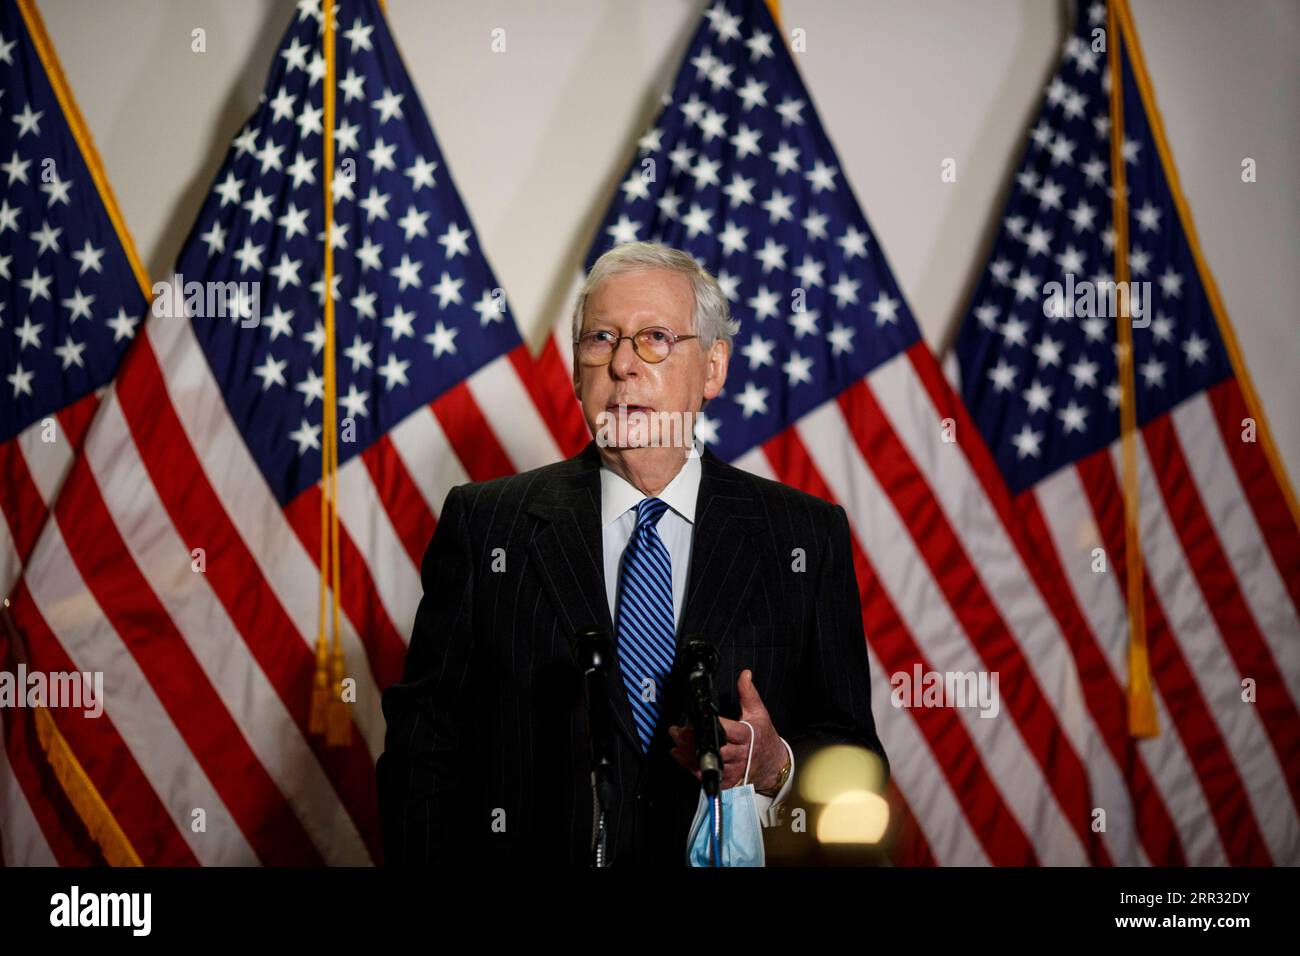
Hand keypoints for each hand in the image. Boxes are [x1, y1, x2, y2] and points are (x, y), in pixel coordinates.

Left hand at [667, 669, 788, 790]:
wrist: (773, 763)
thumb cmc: (763, 736)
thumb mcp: (759, 712)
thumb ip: (748, 693)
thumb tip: (744, 674)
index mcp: (747, 736)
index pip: (728, 730)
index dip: (711, 725)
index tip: (696, 718)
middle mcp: (740, 755)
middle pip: (714, 749)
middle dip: (692, 741)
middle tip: (677, 731)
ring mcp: (734, 769)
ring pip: (708, 764)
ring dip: (688, 754)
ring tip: (675, 743)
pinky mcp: (728, 781)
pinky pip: (706, 775)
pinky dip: (691, 767)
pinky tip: (680, 756)